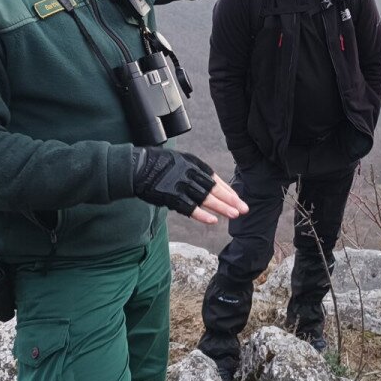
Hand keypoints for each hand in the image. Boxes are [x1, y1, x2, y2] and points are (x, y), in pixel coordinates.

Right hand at [133, 148, 249, 223]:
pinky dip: (202, 214)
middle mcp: (190, 173)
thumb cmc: (156, 163)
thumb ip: (193, 171)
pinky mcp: (171, 197)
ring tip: (235, 214)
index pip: (215, 179)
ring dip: (221, 208)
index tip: (237, 199)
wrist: (136, 167)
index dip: (227, 190)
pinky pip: (189, 208)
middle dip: (230, 200)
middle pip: (214, 189)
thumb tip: (208, 184)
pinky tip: (213, 220)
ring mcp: (181, 185)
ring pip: (206, 199)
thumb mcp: (180, 160)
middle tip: (244, 208)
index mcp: (193, 164)